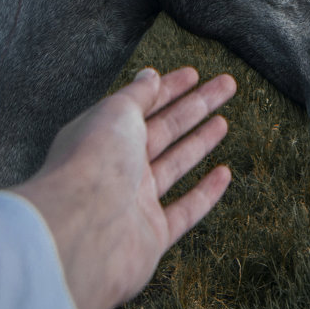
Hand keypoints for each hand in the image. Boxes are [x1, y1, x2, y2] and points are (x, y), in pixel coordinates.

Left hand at [11, 67, 234, 308]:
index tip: (196, 73)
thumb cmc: (94, 163)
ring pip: (175, 165)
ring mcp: (135, 201)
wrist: (82, 232)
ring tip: (224, 122)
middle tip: (227, 85)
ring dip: (200, 143)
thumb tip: (149, 74)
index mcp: (103, 135)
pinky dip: (205, 193)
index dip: (169, 88)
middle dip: (196, 106)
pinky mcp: (152, 235)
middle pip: (164, 130)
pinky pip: (184, 210)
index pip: (142, 105)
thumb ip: (137, 95)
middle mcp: (118, 166)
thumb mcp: (116, 113)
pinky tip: (225, 174)